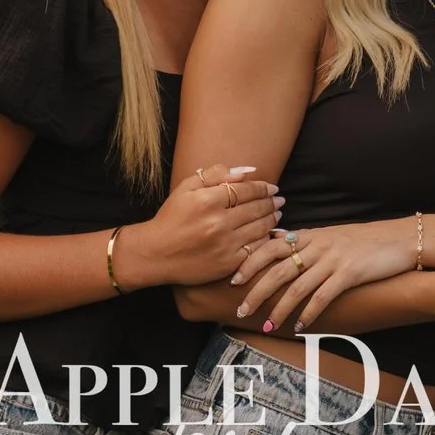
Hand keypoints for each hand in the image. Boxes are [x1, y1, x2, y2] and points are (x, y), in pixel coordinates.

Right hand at [116, 165, 281, 288]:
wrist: (156, 254)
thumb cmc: (171, 218)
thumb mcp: (186, 188)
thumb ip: (215, 175)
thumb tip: (247, 171)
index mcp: (208, 200)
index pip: (246, 190)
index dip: (263, 187)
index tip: (271, 187)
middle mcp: (218, 222)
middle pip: (256, 208)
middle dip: (271, 202)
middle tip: (279, 199)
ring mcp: (225, 244)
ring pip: (260, 228)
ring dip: (272, 219)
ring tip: (277, 213)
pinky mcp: (228, 263)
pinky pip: (255, 249)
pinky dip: (265, 240)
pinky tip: (268, 233)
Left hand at [232, 218, 417, 331]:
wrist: (399, 239)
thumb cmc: (363, 240)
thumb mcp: (328, 234)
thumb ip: (302, 240)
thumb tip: (274, 240)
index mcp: (308, 236)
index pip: (270, 247)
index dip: (249, 264)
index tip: (233, 281)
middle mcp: (316, 246)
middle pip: (277, 270)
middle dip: (256, 292)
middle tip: (240, 310)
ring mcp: (332, 260)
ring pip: (297, 287)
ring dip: (280, 309)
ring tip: (267, 325)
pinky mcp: (349, 273)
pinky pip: (323, 296)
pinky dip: (309, 313)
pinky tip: (301, 327)